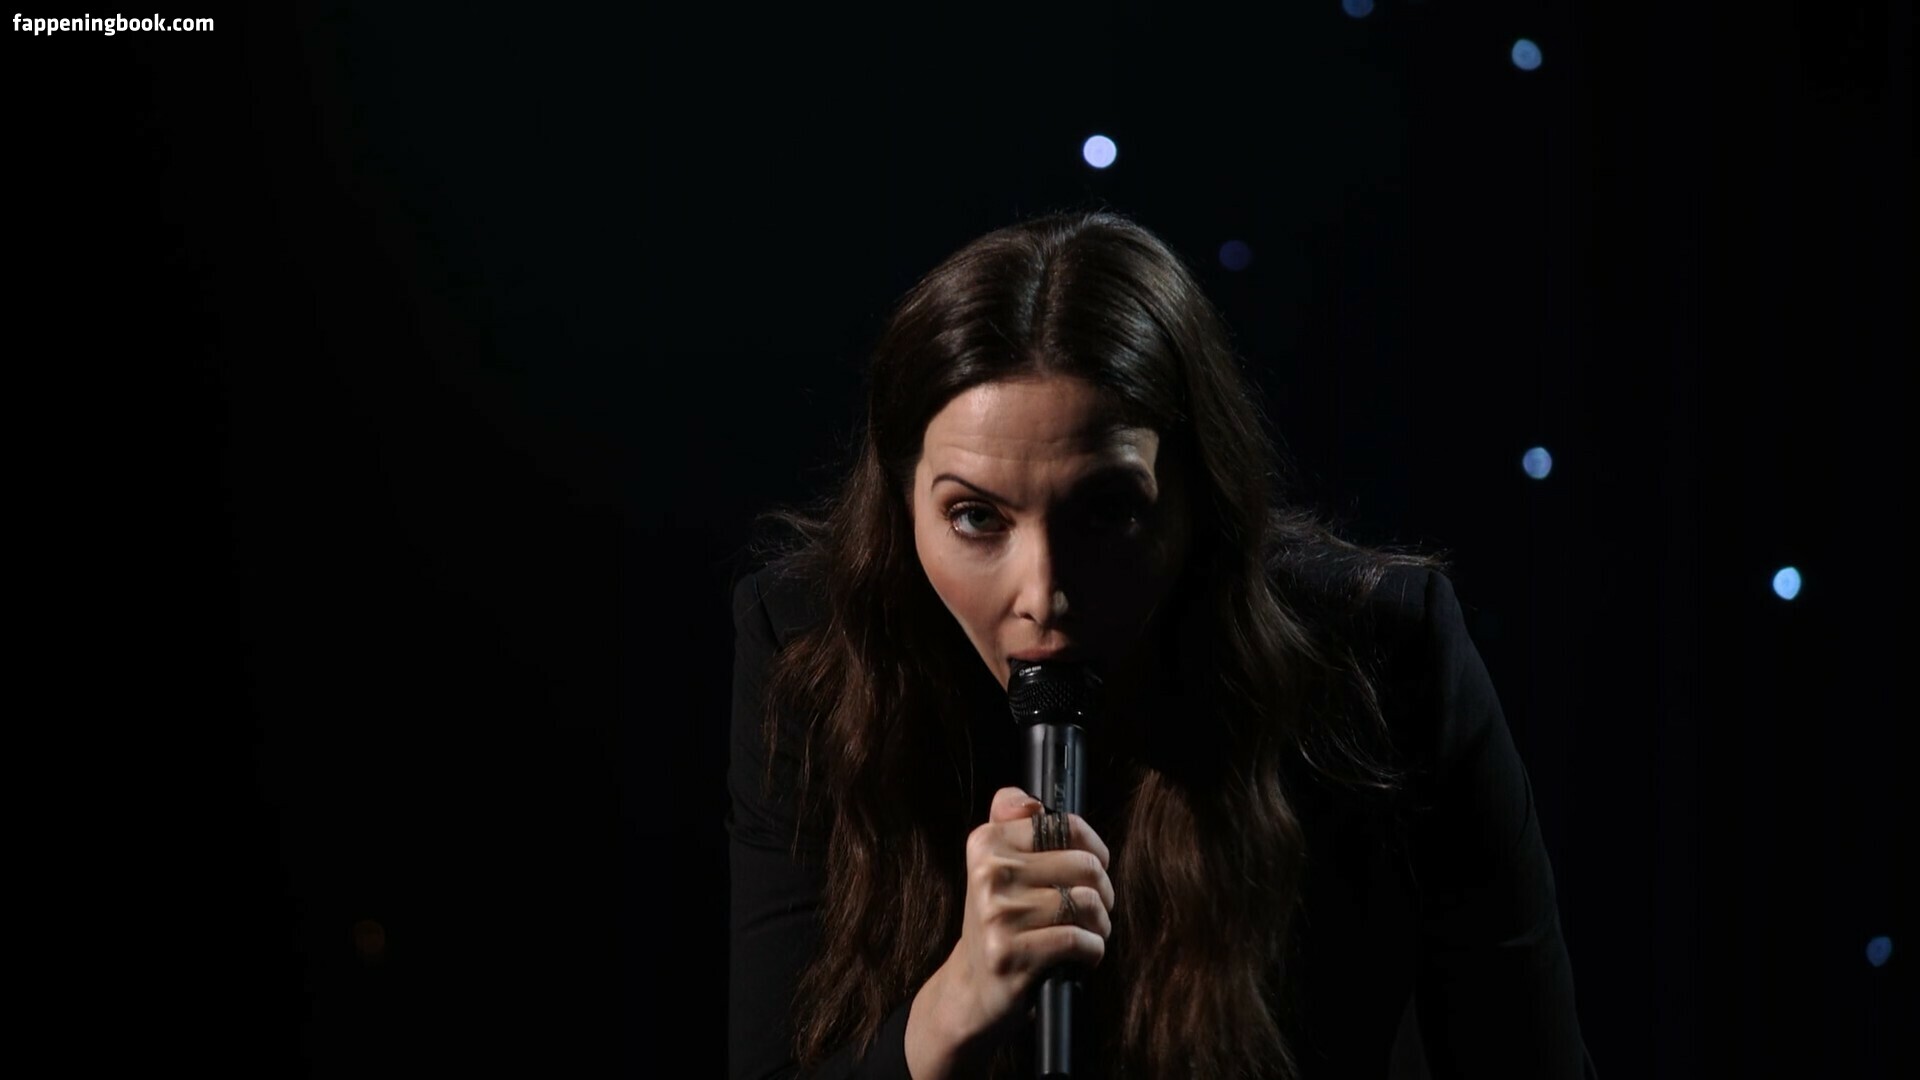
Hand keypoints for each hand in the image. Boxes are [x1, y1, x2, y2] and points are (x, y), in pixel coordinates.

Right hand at [905, 787, 1114, 1077]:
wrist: (972, 987)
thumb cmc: (1000, 920)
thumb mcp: (997, 865)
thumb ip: (1009, 821)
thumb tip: (1027, 801)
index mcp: (986, 842)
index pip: (1064, 825)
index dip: (1093, 847)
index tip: (1092, 869)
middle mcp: (988, 874)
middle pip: (1085, 865)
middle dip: (1103, 891)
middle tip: (1095, 909)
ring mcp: (997, 915)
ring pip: (1087, 903)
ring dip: (1101, 924)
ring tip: (1091, 933)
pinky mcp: (1009, 954)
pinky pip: (1079, 940)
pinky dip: (1093, 951)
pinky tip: (1084, 956)